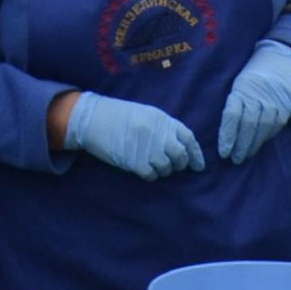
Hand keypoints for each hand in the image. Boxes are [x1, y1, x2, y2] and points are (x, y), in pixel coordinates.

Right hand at [65, 90, 204, 178]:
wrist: (92, 118)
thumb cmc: (118, 116)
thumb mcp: (145, 114)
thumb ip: (163, 128)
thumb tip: (180, 147)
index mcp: (162, 119)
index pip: (188, 137)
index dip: (195, 154)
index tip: (198, 166)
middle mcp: (158, 133)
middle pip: (180, 155)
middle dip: (179, 164)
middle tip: (173, 167)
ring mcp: (147, 147)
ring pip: (167, 168)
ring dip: (163, 171)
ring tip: (153, 166)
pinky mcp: (135, 161)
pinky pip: (152, 175)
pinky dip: (150, 175)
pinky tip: (143, 171)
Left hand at [218, 39, 290, 164]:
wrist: (282, 62)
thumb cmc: (253, 77)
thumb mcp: (239, 84)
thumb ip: (234, 104)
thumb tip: (224, 131)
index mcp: (241, 90)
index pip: (232, 115)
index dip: (227, 135)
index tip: (223, 151)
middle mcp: (257, 97)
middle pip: (247, 125)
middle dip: (240, 145)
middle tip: (233, 159)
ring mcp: (273, 103)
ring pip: (262, 128)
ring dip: (252, 145)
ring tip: (244, 156)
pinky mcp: (285, 108)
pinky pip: (275, 127)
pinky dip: (266, 138)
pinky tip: (258, 145)